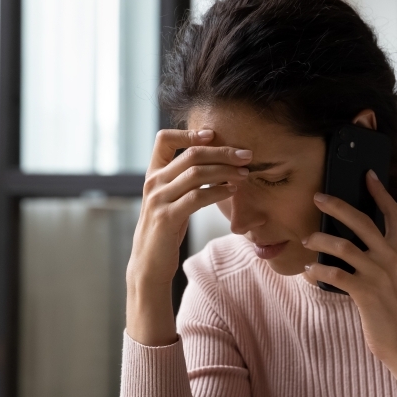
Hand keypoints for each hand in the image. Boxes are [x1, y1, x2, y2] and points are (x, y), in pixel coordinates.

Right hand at [125, 129, 250, 345]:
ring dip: (225, 171)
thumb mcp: (171, 200)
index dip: (189, 133)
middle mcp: (153, 182)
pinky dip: (218, 191)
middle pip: (191, 154)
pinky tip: (232, 191)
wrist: (149, 264)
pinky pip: (197, 197)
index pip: (164, 139)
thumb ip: (183, 180)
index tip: (213, 134)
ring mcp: (158, 199)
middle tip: (246, 155)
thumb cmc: (166, 230)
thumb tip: (216, 164)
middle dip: (222, 152)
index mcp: (153, 174)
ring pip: (196, 173)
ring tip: (245, 173)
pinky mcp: (167, 217)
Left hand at [301, 170, 396, 391]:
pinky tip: (307, 273)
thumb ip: (380, 255)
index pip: (394, 214)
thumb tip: (350, 237)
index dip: (380, 192)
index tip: (367, 175)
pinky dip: (317, 271)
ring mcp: (379, 274)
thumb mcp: (395, 275)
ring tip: (306, 240)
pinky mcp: (365, 292)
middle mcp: (392, 258)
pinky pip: (334, 274)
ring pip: (343, 246)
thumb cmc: (393, 308)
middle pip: (363, 221)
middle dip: (338, 205)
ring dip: (320, 240)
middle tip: (318, 197)